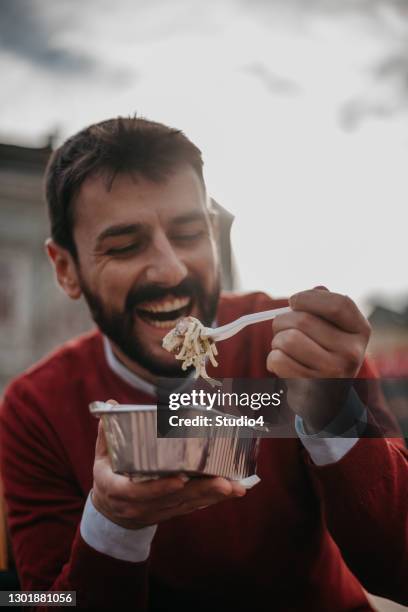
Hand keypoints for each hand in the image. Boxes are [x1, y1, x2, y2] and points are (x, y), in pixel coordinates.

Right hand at [92, 406, 245, 528]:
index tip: (180, 479)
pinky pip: (194, 506)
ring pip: (188, 504)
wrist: (111, 513)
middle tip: (224, 482)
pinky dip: (213, 499)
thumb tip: (112, 405)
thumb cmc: (109, 476)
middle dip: (201, 491)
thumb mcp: (103, 457)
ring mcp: (158, 511)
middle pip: (174, 499)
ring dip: (213, 495)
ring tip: (236, 486)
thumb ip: (108, 433)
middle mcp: (140, 505)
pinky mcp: (172, 512)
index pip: (139, 492)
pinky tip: (232, 491)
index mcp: (119, 490)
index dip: (160, 487)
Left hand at [266, 288, 370, 431]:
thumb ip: (326, 306)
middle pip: (303, 320)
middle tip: (283, 328)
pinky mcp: (311, 387)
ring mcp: (333, 372)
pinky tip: (283, 364)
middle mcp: (352, 352)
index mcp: (360, 330)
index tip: (294, 301)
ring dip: (277, 341)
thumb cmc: (324, 352)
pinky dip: (273, 359)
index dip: (309, 298)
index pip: (338, 304)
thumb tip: (316, 290)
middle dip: (282, 320)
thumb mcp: (334, 329)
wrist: (326, 397)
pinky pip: (278, 360)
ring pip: (287, 339)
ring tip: (284, 348)